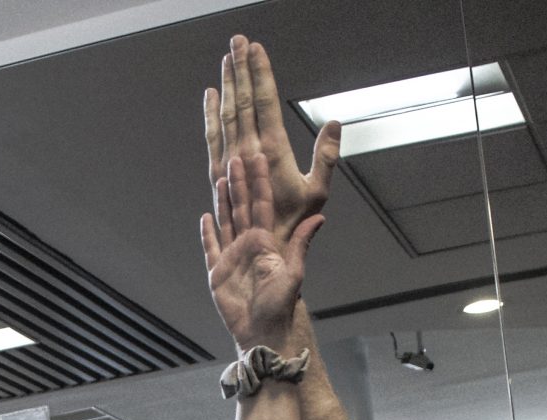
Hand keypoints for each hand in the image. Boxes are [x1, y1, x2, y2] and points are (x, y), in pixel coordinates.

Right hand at [201, 152, 322, 353]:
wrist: (262, 331)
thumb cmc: (280, 305)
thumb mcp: (294, 272)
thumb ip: (301, 243)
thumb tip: (319, 217)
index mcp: (265, 241)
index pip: (261, 205)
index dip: (259, 182)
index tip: (258, 159)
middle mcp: (248, 245)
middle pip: (241, 207)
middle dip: (238, 183)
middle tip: (235, 157)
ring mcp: (231, 257)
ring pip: (225, 222)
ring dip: (222, 201)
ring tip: (220, 178)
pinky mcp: (217, 272)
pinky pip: (210, 247)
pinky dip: (207, 233)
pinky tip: (205, 217)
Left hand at [205, 34, 340, 246]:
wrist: (261, 251)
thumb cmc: (294, 223)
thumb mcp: (318, 192)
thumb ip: (326, 156)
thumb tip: (336, 123)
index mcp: (272, 152)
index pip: (263, 101)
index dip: (259, 72)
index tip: (256, 49)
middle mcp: (247, 152)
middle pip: (241, 100)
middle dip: (240, 68)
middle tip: (238, 41)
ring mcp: (230, 161)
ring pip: (226, 113)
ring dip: (226, 84)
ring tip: (227, 58)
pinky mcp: (218, 173)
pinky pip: (212, 136)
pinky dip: (211, 113)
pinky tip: (210, 95)